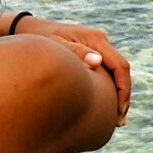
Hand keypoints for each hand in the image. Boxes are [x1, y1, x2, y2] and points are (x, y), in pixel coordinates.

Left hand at [16, 16, 130, 124]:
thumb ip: (76, 52)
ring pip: (116, 73)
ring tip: (116, 121)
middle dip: (123, 97)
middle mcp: (101, 41)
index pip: (120, 66)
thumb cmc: (40, 40)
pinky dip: (109, 90)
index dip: (123, 90)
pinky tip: (107, 109)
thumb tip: (97, 62)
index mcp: (96, 39)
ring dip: (118, 95)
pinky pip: (107, 73)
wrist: (30, 30)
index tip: (119, 111)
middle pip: (122, 71)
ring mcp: (97, 47)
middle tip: (119, 122)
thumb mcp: (54, 46)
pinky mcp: (93, 53)